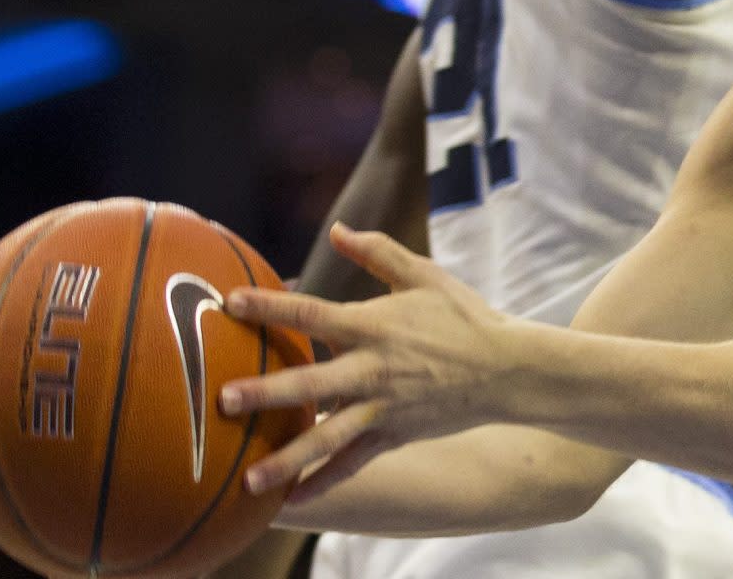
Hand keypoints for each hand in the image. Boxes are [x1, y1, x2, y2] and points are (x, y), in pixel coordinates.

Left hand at [220, 223, 519, 500]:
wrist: (507, 370)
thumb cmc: (463, 317)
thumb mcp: (424, 275)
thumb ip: (377, 252)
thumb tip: (337, 229)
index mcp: (374, 325)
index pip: (312, 315)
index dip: (271, 308)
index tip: (231, 303)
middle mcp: (373, 369)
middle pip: (311, 383)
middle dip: (266, 392)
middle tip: (224, 400)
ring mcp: (382, 408)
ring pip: (327, 438)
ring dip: (287, 458)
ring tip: (248, 479)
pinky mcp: (393, 435)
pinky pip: (352, 464)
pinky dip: (322, 484)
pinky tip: (291, 503)